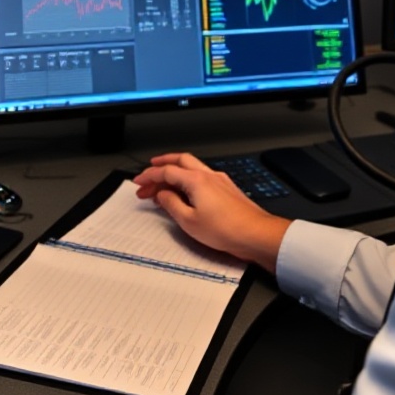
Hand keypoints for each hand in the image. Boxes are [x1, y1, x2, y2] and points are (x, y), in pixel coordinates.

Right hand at [133, 152, 290, 273]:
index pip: (167, 171)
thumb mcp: (189, 222)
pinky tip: (186, 192)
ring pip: (192, 167)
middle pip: (180, 161)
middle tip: (149, 174)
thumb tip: (162, 195)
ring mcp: (219, 181)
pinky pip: (202, 177)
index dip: (150, 175)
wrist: (255, 234)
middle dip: (162, 165)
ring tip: (164, 185)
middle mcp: (208, 175)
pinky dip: (188, 180)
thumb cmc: (226, 229)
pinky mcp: (226, 189)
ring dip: (175, 172)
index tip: (139, 182)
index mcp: (196, 180)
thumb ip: (172, 204)